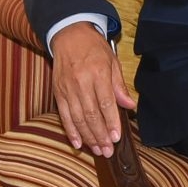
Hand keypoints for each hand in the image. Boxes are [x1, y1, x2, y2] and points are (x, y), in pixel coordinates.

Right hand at [49, 24, 135, 156]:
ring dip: (88, 137)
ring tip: (98, 150)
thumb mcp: (112, 62)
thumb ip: (119, 86)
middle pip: (91, 115)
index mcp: (98, 74)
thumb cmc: (95, 49)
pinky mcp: (58, 93)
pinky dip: (71, 131)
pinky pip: (64, 116)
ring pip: (77, 118)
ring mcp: (67, 89)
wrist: (69, 36)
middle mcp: (81, 83)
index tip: (116, 137)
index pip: (105, 103)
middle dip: (100, 135)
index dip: (111, 122)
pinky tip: (78, 143)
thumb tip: (129, 106)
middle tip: (108, 150)